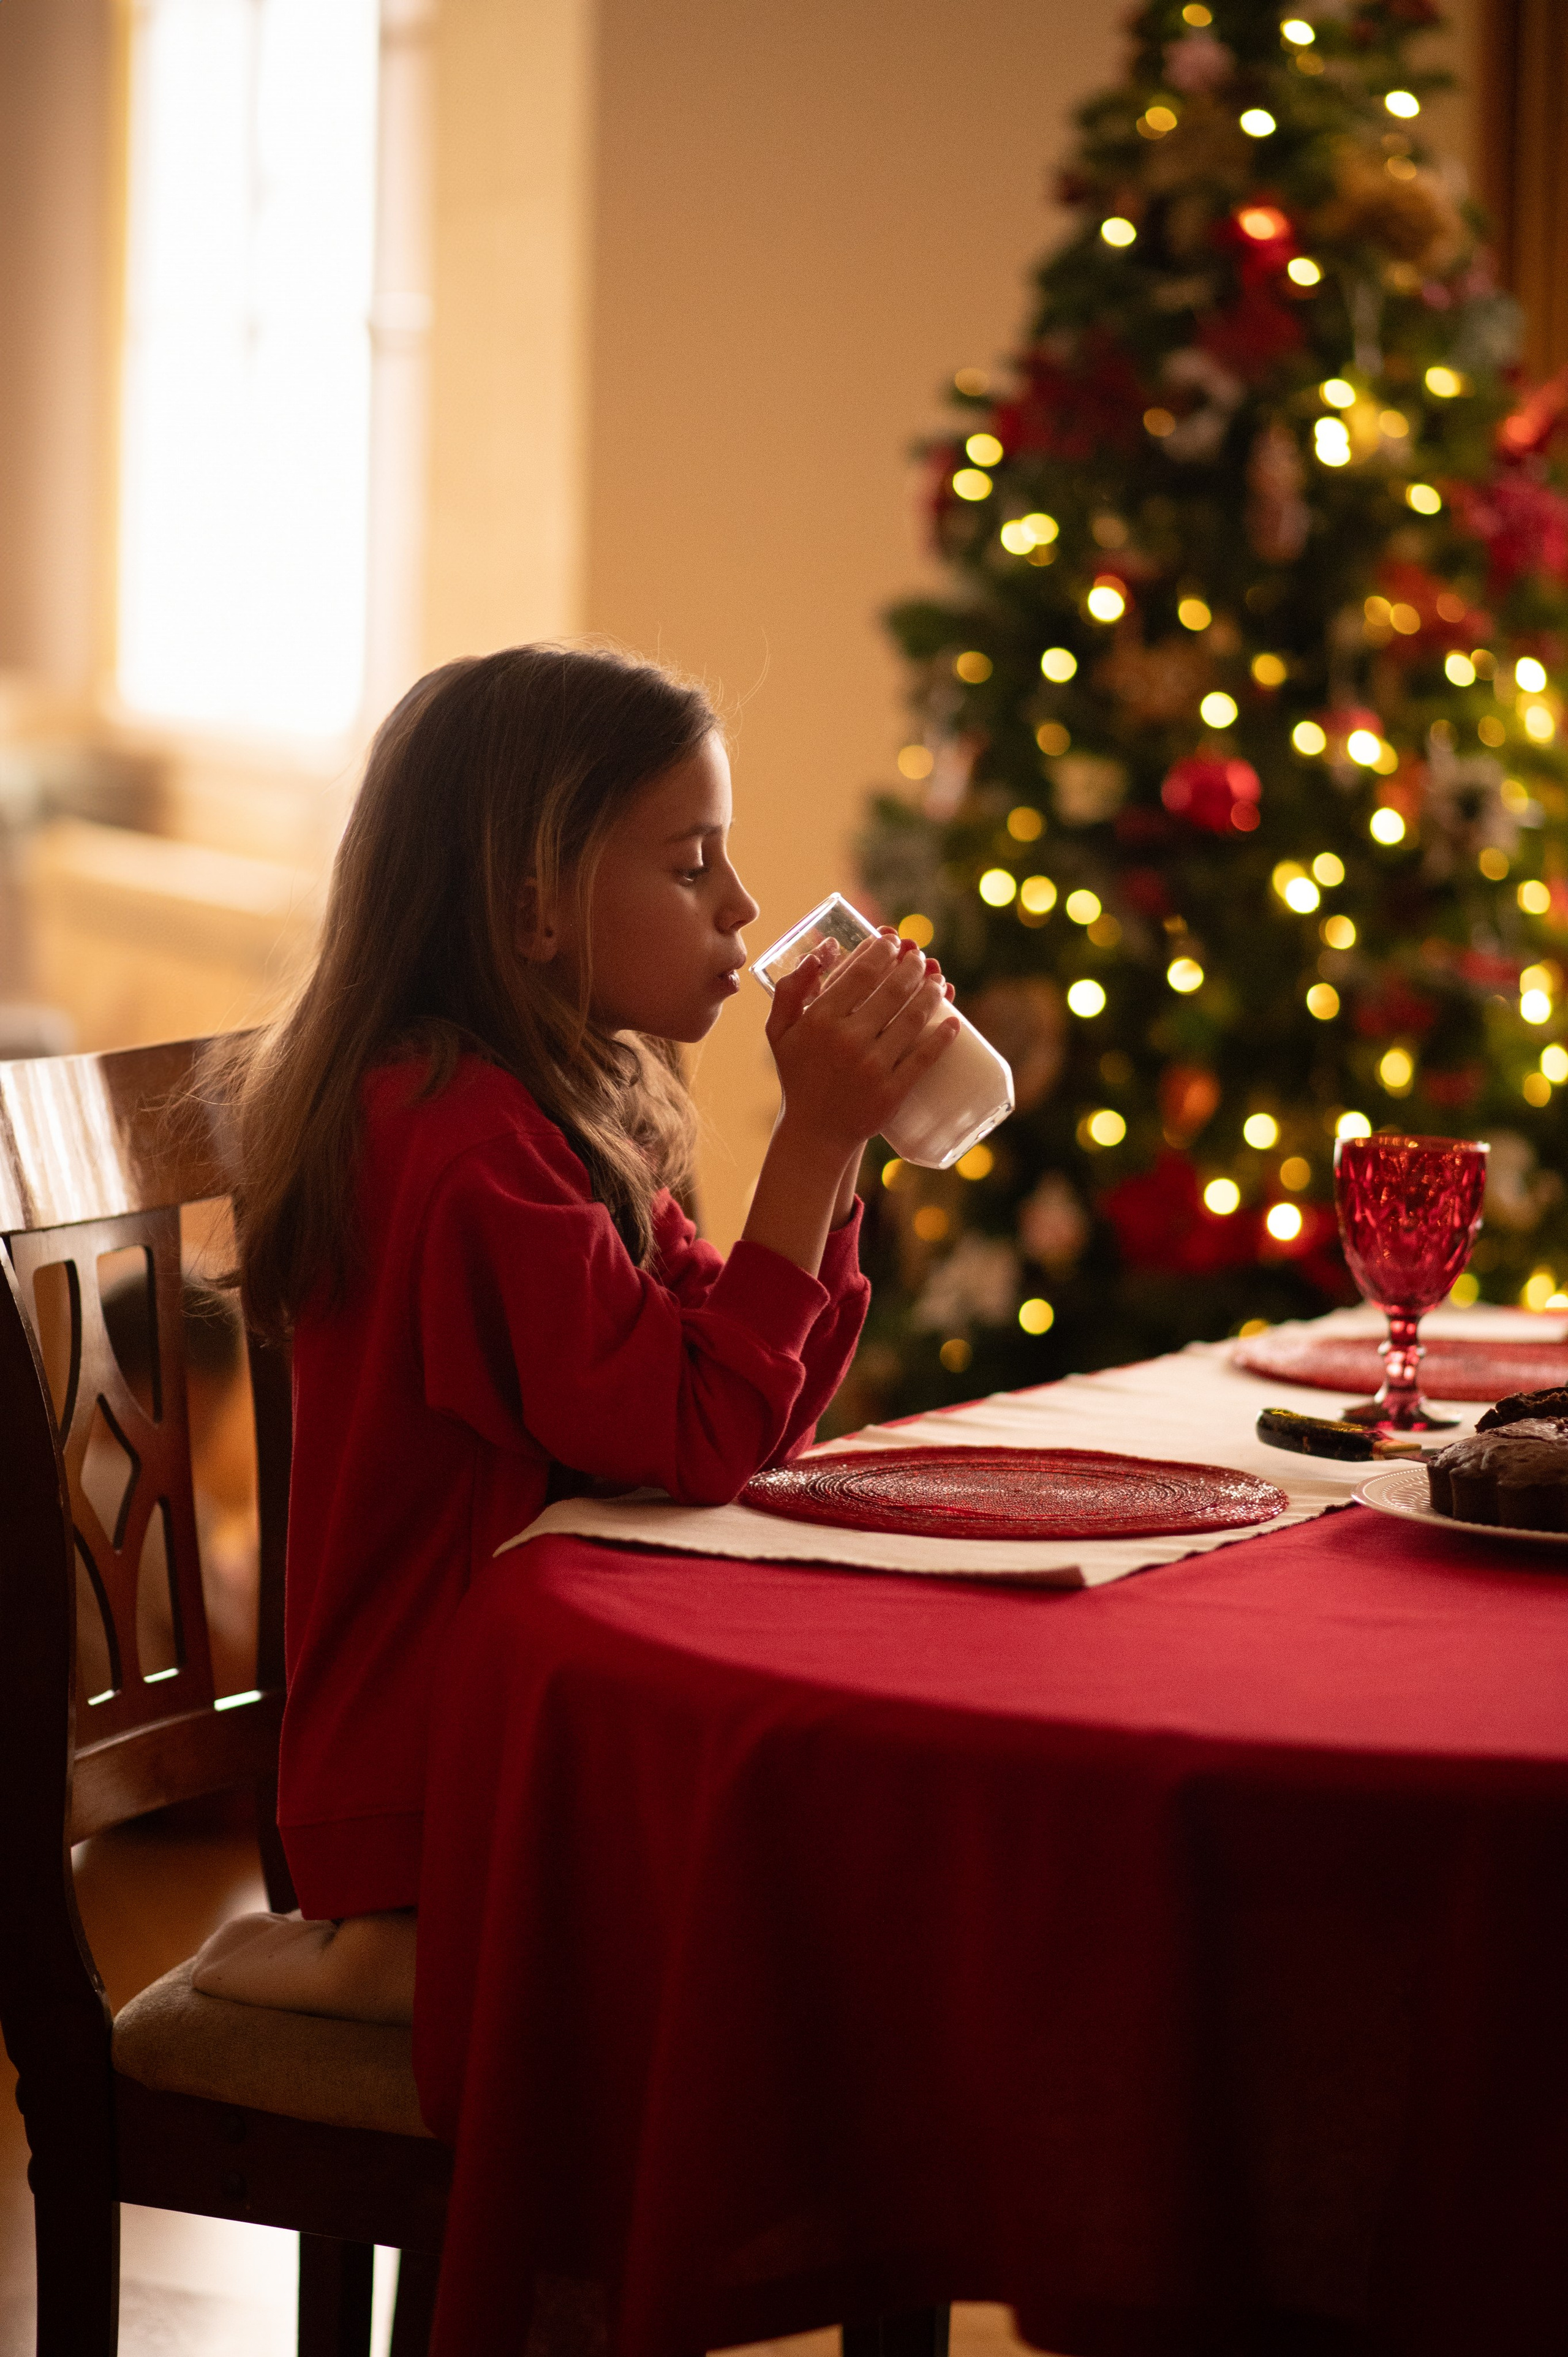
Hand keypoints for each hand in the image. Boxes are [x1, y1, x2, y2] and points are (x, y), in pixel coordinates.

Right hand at [765, 930, 958, 1161]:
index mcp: (819, 1021)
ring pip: (913, 1018)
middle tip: (919, 957)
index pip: (860, 973)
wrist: (815, 1133)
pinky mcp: (892, 1092)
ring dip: (932, 992)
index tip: (893, 941)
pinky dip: (943, 1037)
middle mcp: (847, 1040)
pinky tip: (954, 1021)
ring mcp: (872, 1067)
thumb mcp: (779, 1031)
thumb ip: (791, 987)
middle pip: (893, 990)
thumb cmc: (799, 1075)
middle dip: (912, 965)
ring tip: (938, 980)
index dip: (882, 951)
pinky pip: (924, 1058)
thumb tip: (826, 948)